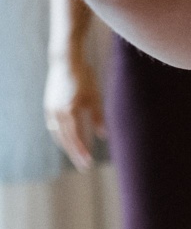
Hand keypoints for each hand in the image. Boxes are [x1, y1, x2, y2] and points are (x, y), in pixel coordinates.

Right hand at [44, 54, 105, 170]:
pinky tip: (67, 140)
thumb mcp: (95, 97)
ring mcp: (51, 109)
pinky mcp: (49, 105)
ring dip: (67, 146)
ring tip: (77, 156)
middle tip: (84, 167)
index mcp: (69, 111)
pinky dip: (61, 135)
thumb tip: (103, 136)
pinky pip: (54, 126)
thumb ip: (98, 117)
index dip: (82, 152)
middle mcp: (57, 113)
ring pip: (58, 134)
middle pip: (65, 140)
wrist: (65, 61)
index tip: (88, 163)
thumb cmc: (84, 78)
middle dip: (75, 154)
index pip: (75, 138)